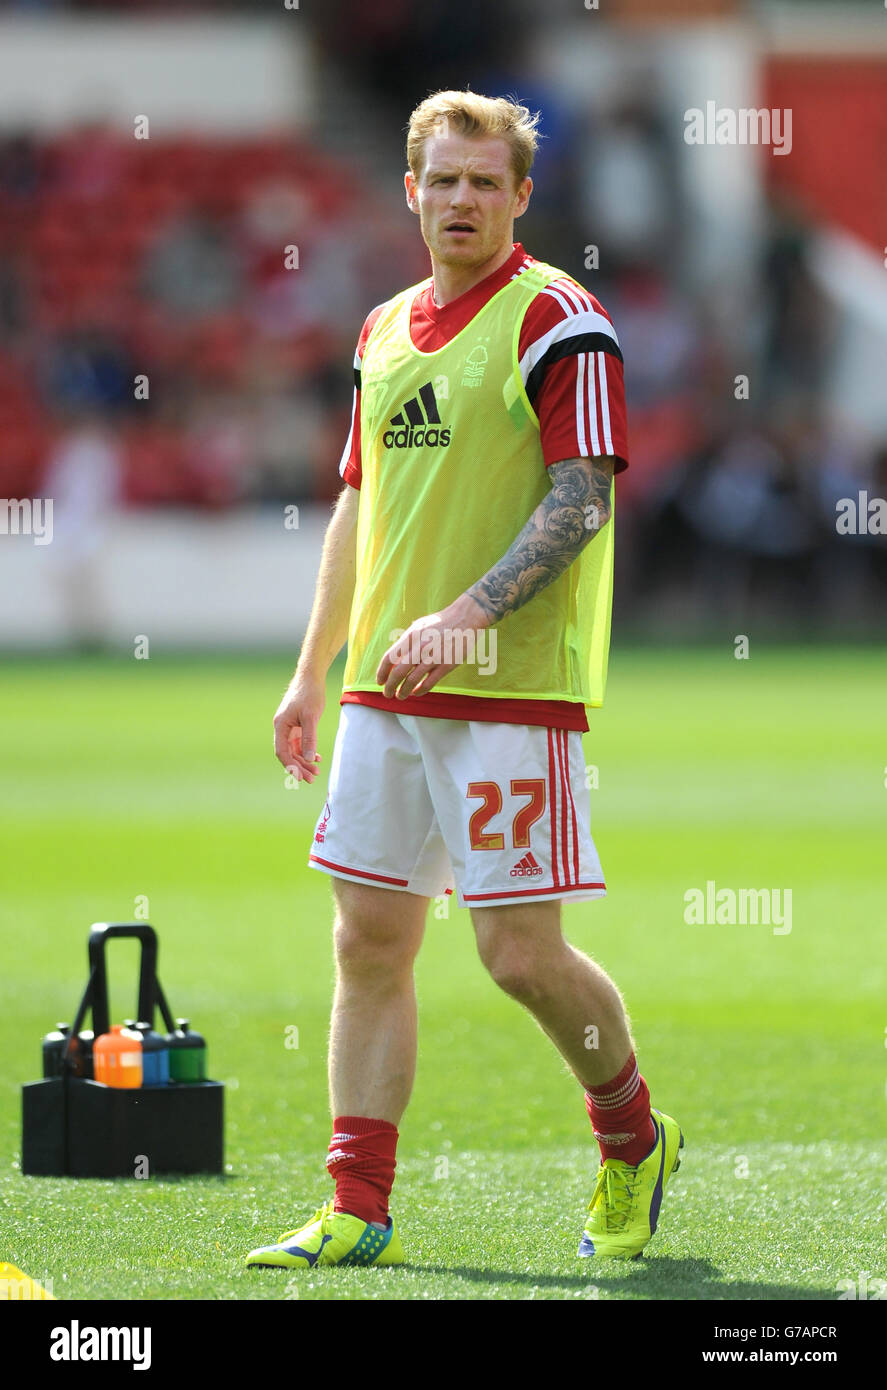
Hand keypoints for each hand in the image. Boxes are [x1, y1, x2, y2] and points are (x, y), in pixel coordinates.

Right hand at [273, 676, 324, 782]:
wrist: (311, 676)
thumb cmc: (309, 694)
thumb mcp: (311, 717)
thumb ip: (309, 738)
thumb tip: (308, 758)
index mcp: (280, 726)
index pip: (282, 752)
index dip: (291, 766)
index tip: (301, 777)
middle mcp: (282, 727)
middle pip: (288, 753)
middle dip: (299, 767)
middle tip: (312, 779)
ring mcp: (289, 726)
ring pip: (294, 749)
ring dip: (304, 761)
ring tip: (316, 772)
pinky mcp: (297, 723)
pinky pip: (299, 742)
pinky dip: (307, 750)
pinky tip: (317, 757)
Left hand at [375, 595, 489, 699]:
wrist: (465, 618)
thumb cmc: (440, 623)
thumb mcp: (418, 627)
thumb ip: (406, 642)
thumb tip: (394, 658)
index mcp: (411, 636)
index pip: (389, 658)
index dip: (381, 672)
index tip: (379, 681)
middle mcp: (420, 647)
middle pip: (398, 672)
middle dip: (389, 686)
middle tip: (387, 693)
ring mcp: (434, 657)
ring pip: (412, 680)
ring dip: (403, 691)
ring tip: (400, 696)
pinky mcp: (446, 665)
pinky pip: (429, 683)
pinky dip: (419, 691)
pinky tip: (416, 692)